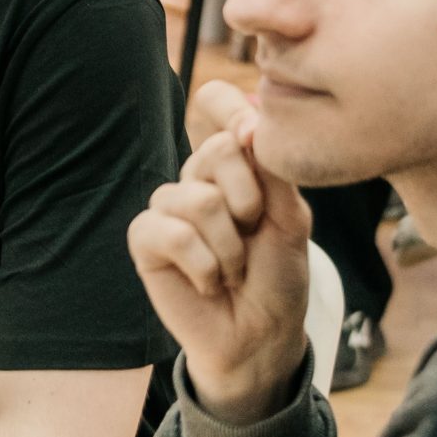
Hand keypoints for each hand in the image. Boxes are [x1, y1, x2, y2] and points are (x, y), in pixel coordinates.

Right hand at [128, 81, 312, 425]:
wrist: (263, 334)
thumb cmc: (278, 276)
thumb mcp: (291, 218)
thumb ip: (271, 170)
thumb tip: (246, 126)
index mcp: (233, 164)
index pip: (216, 102)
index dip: (231, 108)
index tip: (254, 136)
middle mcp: (197, 178)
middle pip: (215, 150)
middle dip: (249, 202)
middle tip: (253, 235)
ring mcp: (168, 208)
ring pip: (197, 199)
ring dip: (229, 247)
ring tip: (233, 269)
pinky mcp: (146, 241)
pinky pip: (171, 233)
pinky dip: (203, 265)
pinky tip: (208, 283)